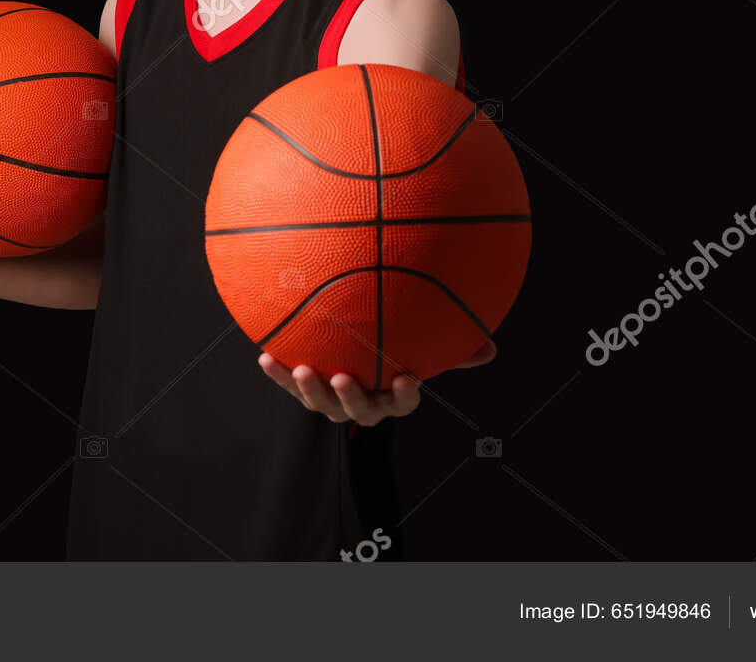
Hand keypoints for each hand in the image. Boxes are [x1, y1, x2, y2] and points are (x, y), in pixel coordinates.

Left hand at [258, 339, 496, 426]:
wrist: (354, 343)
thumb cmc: (399, 344)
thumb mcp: (425, 346)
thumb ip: (453, 349)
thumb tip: (490, 349)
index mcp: (392, 395)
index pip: (403, 403)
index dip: (404, 395)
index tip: (408, 379)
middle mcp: (363, 402)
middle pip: (358, 411)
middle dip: (350, 398)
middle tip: (343, 378)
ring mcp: (332, 397)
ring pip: (322, 404)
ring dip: (309, 390)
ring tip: (302, 369)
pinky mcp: (306, 386)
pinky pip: (291, 383)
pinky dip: (278, 374)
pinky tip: (265, 356)